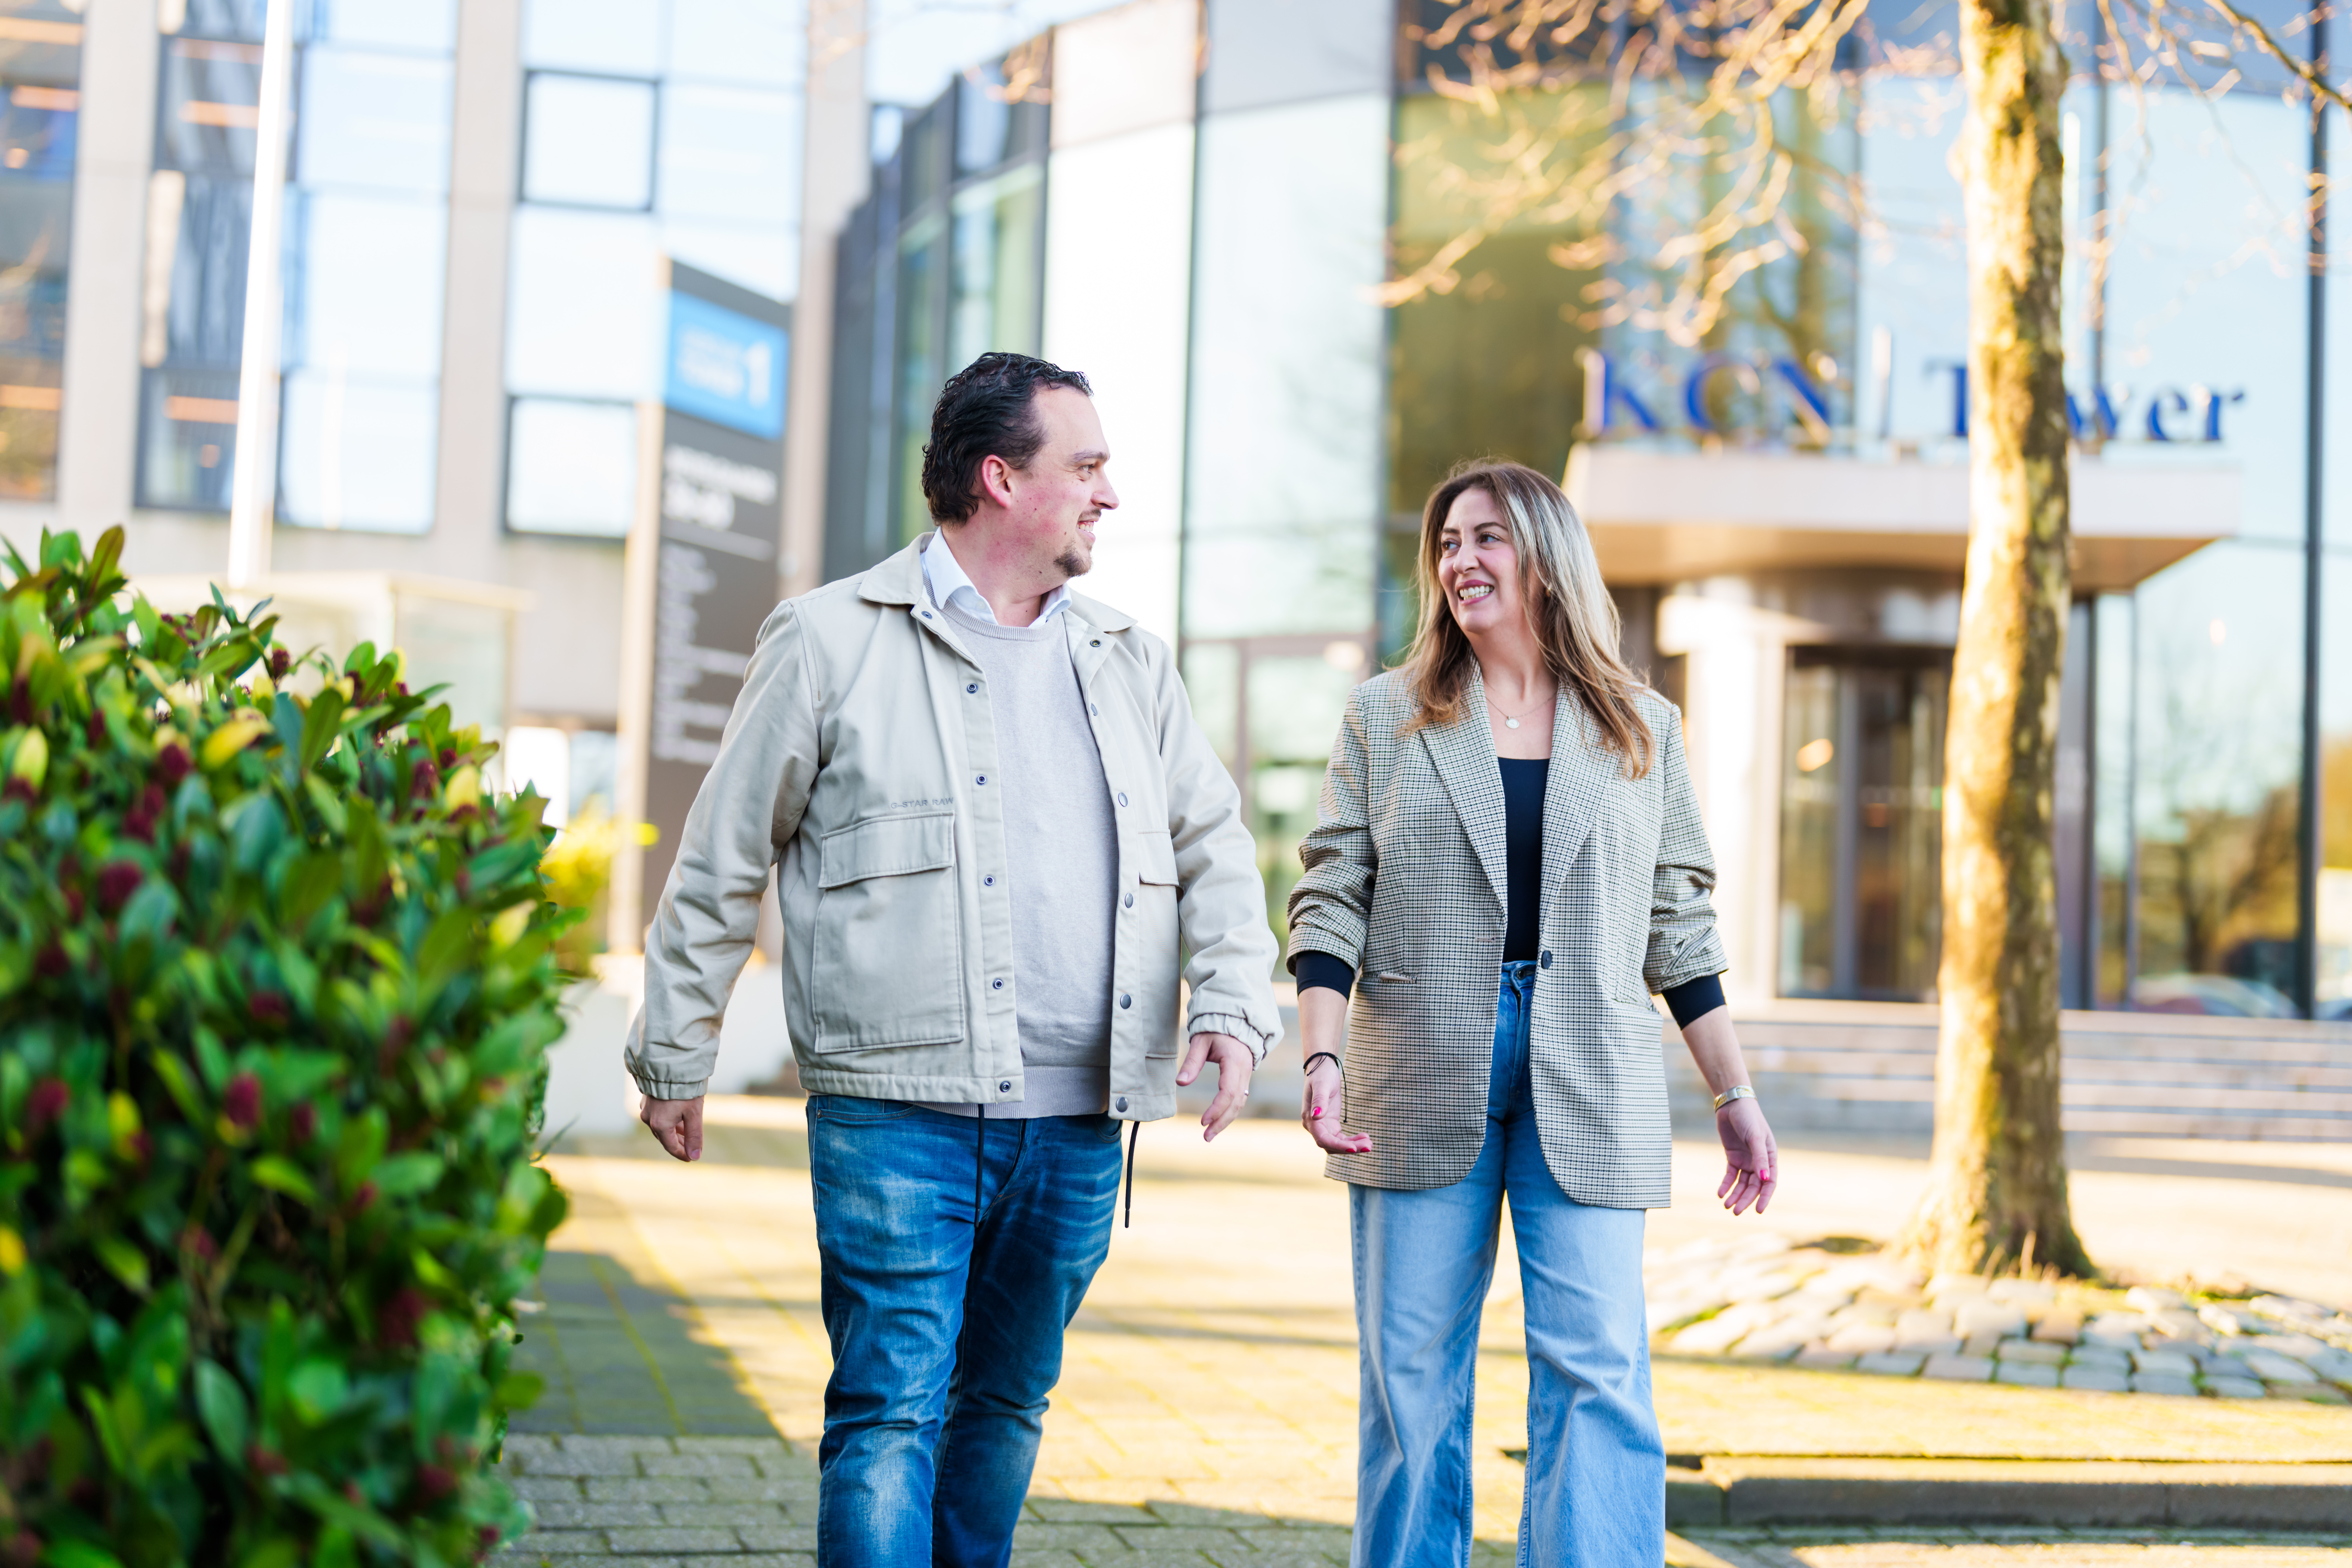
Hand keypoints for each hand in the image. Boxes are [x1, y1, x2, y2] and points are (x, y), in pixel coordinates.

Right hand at [642, 1094, 705, 1162]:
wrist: (672, 1065)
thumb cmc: (685, 1089)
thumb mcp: (694, 1113)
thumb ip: (694, 1136)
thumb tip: (695, 1157)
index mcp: (660, 1125)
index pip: (671, 1147)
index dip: (682, 1154)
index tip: (692, 1158)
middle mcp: (649, 1119)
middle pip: (665, 1138)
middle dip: (679, 1143)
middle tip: (691, 1147)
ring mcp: (646, 1109)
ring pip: (661, 1127)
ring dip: (674, 1132)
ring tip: (687, 1133)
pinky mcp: (647, 1100)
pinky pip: (657, 1117)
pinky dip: (669, 1121)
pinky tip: (678, 1119)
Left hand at [1176, 1032, 1253, 1140]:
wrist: (1236, 1022)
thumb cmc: (1215, 1030)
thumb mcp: (1201, 1042)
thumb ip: (1191, 1062)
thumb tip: (1180, 1083)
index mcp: (1235, 1061)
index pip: (1228, 1091)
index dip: (1216, 1108)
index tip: (1202, 1121)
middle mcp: (1244, 1071)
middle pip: (1236, 1103)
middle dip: (1221, 1122)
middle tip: (1206, 1137)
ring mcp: (1246, 1076)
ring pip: (1239, 1103)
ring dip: (1226, 1120)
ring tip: (1210, 1135)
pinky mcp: (1244, 1079)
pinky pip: (1239, 1099)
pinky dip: (1229, 1112)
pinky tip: (1218, 1122)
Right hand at [1300, 1055, 1370, 1153]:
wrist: (1322, 1067)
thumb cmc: (1321, 1074)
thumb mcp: (1322, 1085)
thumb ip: (1319, 1101)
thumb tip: (1316, 1117)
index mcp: (1309, 1119)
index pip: (1323, 1139)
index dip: (1338, 1145)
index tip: (1354, 1148)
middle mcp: (1314, 1126)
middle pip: (1331, 1145)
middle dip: (1349, 1147)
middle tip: (1369, 1146)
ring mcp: (1322, 1126)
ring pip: (1337, 1144)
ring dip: (1353, 1145)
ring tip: (1370, 1143)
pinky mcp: (1331, 1124)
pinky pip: (1341, 1138)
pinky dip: (1353, 1140)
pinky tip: (1365, 1136)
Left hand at [1716, 1096, 1775, 1214]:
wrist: (1732, 1104)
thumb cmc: (1749, 1118)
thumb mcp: (1755, 1138)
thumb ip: (1760, 1158)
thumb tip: (1765, 1180)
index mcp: (1770, 1158)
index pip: (1769, 1183)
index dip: (1764, 1197)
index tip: (1758, 1210)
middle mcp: (1759, 1162)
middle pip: (1753, 1186)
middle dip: (1745, 1199)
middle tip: (1735, 1211)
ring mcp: (1746, 1160)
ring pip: (1741, 1183)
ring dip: (1735, 1195)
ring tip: (1726, 1205)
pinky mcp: (1733, 1157)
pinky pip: (1730, 1175)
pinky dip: (1726, 1184)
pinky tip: (1720, 1193)